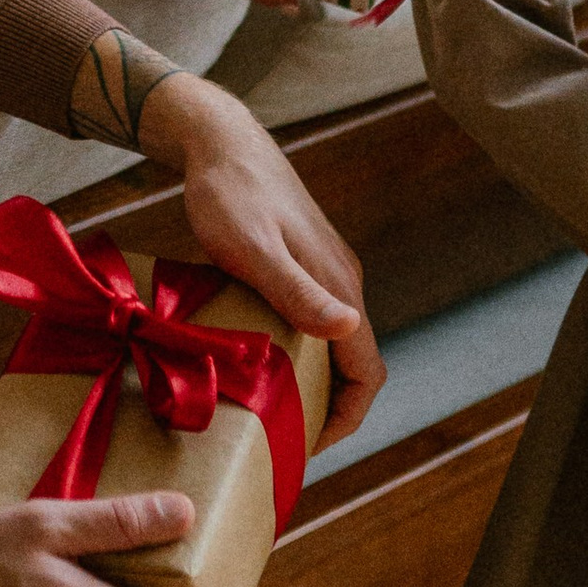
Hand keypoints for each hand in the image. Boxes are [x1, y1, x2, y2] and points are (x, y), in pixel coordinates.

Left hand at [134, 73, 382, 442]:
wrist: (220, 140)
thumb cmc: (229, 194)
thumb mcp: (253, 249)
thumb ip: (297, 290)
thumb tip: (346, 330)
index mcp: (340, 286)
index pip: (367, 371)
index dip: (348, 417)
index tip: (310, 446)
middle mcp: (342, 280)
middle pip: (353, 363)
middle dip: (329, 406)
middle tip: (283, 437)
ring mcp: (323, 269)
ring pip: (332, 341)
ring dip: (311, 380)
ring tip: (269, 406)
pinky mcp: (302, 260)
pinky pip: (311, 318)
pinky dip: (296, 350)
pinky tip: (258, 356)